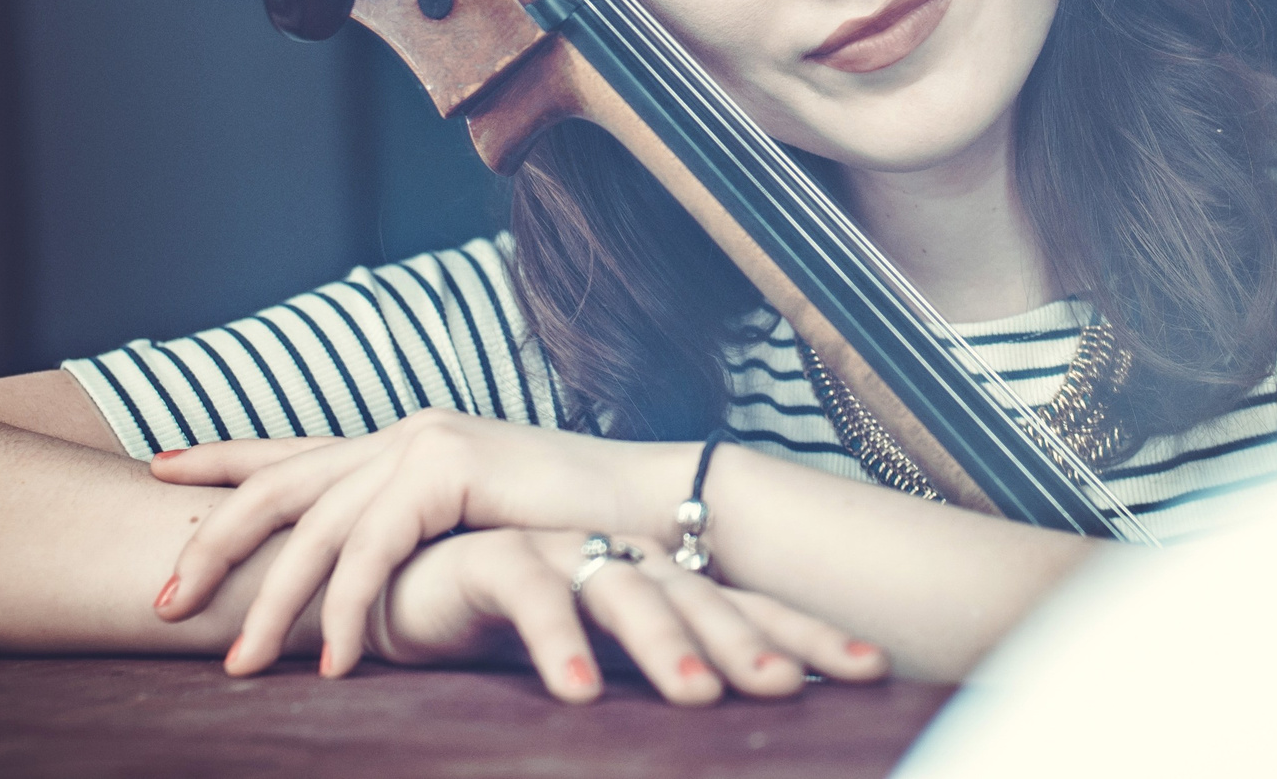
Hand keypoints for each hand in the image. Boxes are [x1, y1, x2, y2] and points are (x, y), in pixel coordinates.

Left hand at [151, 409, 662, 654]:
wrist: (659, 510)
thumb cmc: (579, 532)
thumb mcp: (479, 534)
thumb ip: (422, 542)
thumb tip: (370, 587)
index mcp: (408, 443)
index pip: (299, 450)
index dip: (226, 458)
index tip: (157, 468)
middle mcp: (407, 432)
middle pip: (283, 484)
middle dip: (214, 540)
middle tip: (161, 602)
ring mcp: (427, 440)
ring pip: (317, 525)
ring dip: (271, 601)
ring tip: (236, 665)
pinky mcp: (450, 465)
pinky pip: (373, 546)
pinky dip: (347, 609)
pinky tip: (332, 661)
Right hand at [353, 526, 886, 704]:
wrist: (405, 580)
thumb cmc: (513, 628)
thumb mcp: (601, 659)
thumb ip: (658, 678)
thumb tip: (736, 725)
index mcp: (658, 580)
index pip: (746, 607)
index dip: (805, 634)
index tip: (871, 667)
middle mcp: (621, 559)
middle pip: (701, 597)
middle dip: (751, 643)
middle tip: (791, 688)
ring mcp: (560, 550)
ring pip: (625, 593)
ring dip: (665, 645)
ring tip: (699, 697)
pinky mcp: (492, 559)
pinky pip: (530, 598)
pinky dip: (556, 643)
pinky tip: (578, 691)